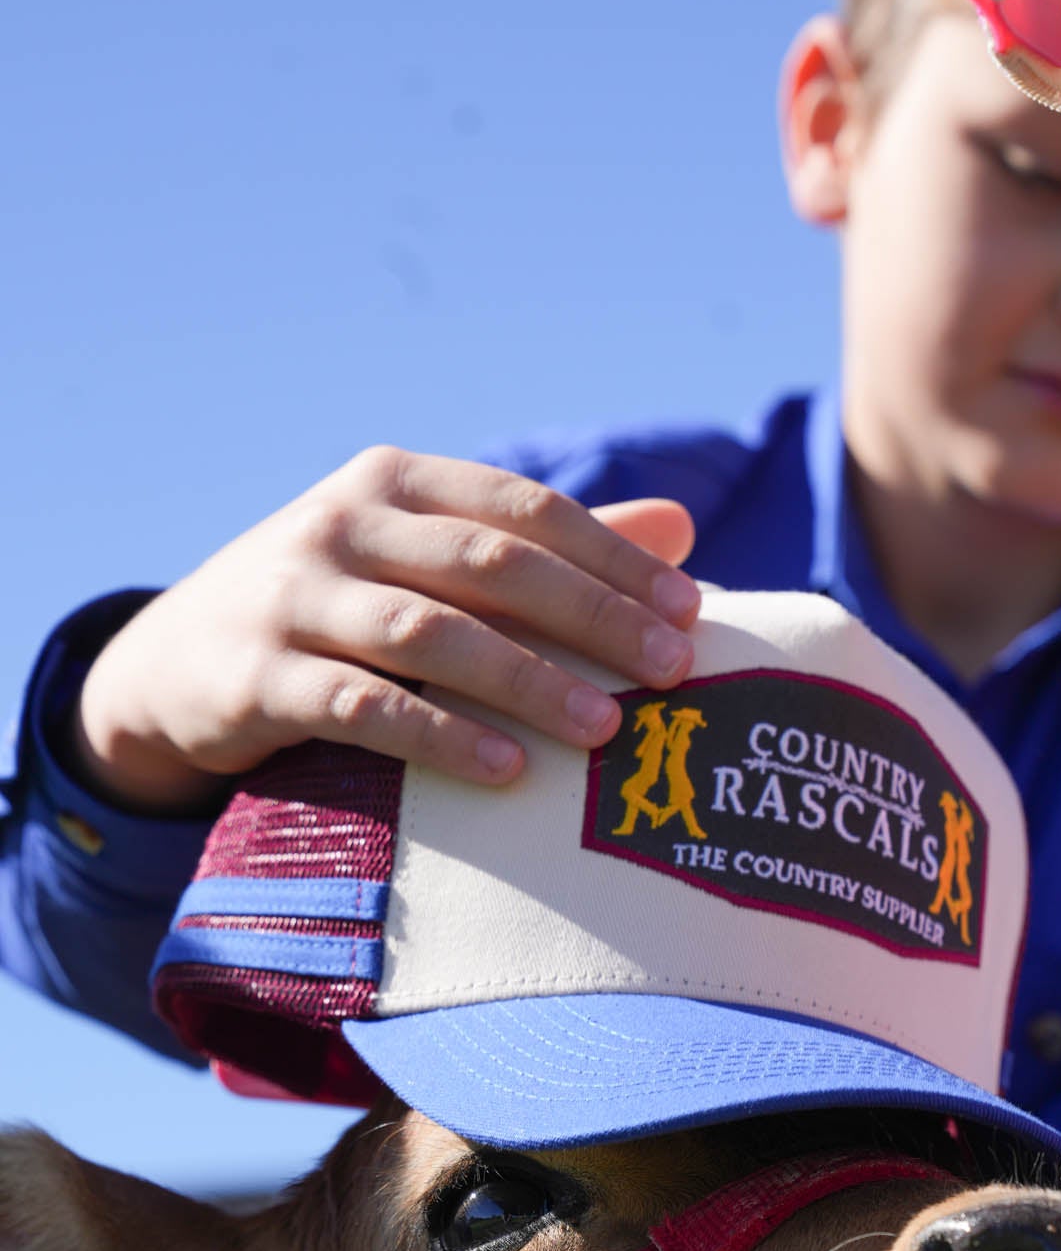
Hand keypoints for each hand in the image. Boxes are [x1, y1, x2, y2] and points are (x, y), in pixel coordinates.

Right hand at [71, 446, 701, 812]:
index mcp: (398, 480)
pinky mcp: (259, 677)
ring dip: (526, 680)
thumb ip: (541, 546)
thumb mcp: (423, 557)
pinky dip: (440, 737)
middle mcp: (344, 523)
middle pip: (490, 564)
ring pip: (430, 633)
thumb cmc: (335, 606)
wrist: (176, 662)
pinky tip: (507, 769)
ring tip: (605, 728)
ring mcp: (295, 597)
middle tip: (671, 671)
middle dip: (593, 618)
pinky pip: (363, 708)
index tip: (693, 610)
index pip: (525, 510)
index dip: (613, 559)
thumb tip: (680, 531)